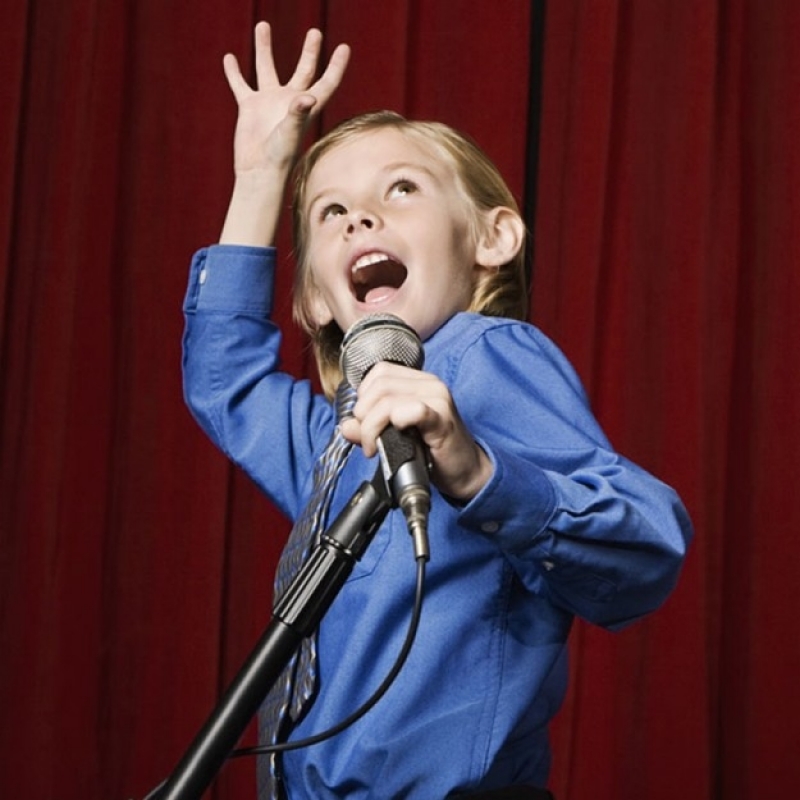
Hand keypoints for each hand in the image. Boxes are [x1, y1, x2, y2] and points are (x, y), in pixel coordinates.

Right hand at [223, 22, 349, 174]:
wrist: (258, 172)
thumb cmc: (279, 157)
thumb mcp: (290, 133)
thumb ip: (298, 113)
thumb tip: (306, 96)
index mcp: (306, 106)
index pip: (326, 81)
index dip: (336, 65)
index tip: (344, 47)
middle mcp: (289, 100)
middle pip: (304, 70)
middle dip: (310, 51)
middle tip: (315, 32)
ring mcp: (269, 102)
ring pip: (267, 68)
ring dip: (264, 47)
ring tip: (262, 25)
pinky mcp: (250, 107)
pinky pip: (241, 84)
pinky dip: (234, 72)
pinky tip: (229, 58)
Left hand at [340, 363, 493, 501]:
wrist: (466, 471)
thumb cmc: (433, 451)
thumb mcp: (395, 436)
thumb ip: (369, 427)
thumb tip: (345, 426)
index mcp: (418, 382)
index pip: (379, 373)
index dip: (364, 396)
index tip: (365, 422)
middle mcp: (429, 384)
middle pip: (379, 385)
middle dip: (363, 416)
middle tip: (368, 440)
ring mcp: (437, 399)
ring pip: (387, 400)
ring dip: (372, 427)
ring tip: (375, 447)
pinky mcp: (442, 419)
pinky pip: (413, 411)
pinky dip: (397, 423)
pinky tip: (397, 439)